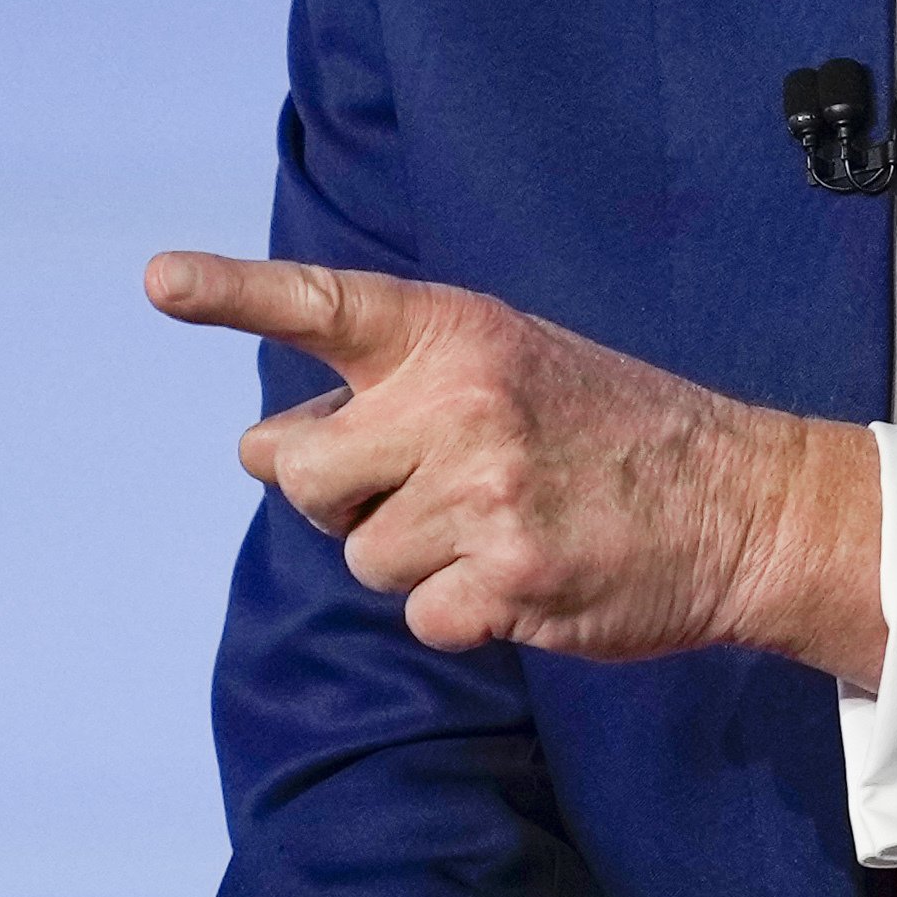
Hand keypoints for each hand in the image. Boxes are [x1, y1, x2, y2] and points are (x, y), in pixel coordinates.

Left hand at [144, 252, 885, 684]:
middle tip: (422, 489)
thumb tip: (265, 451)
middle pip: (301, 472)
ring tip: (500, 527)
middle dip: (340, 497)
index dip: (233, 293)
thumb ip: (390, 393)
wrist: (738, 500)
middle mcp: (462, 398)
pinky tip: (525, 577)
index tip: (157, 280)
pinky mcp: (506, 577)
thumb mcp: (507, 368)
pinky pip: (418, 617)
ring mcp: (484, 489)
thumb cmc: (605, 433)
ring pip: (359, 556)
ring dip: (414, 560)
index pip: (324, 304)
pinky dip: (461, 614)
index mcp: (458, 332)